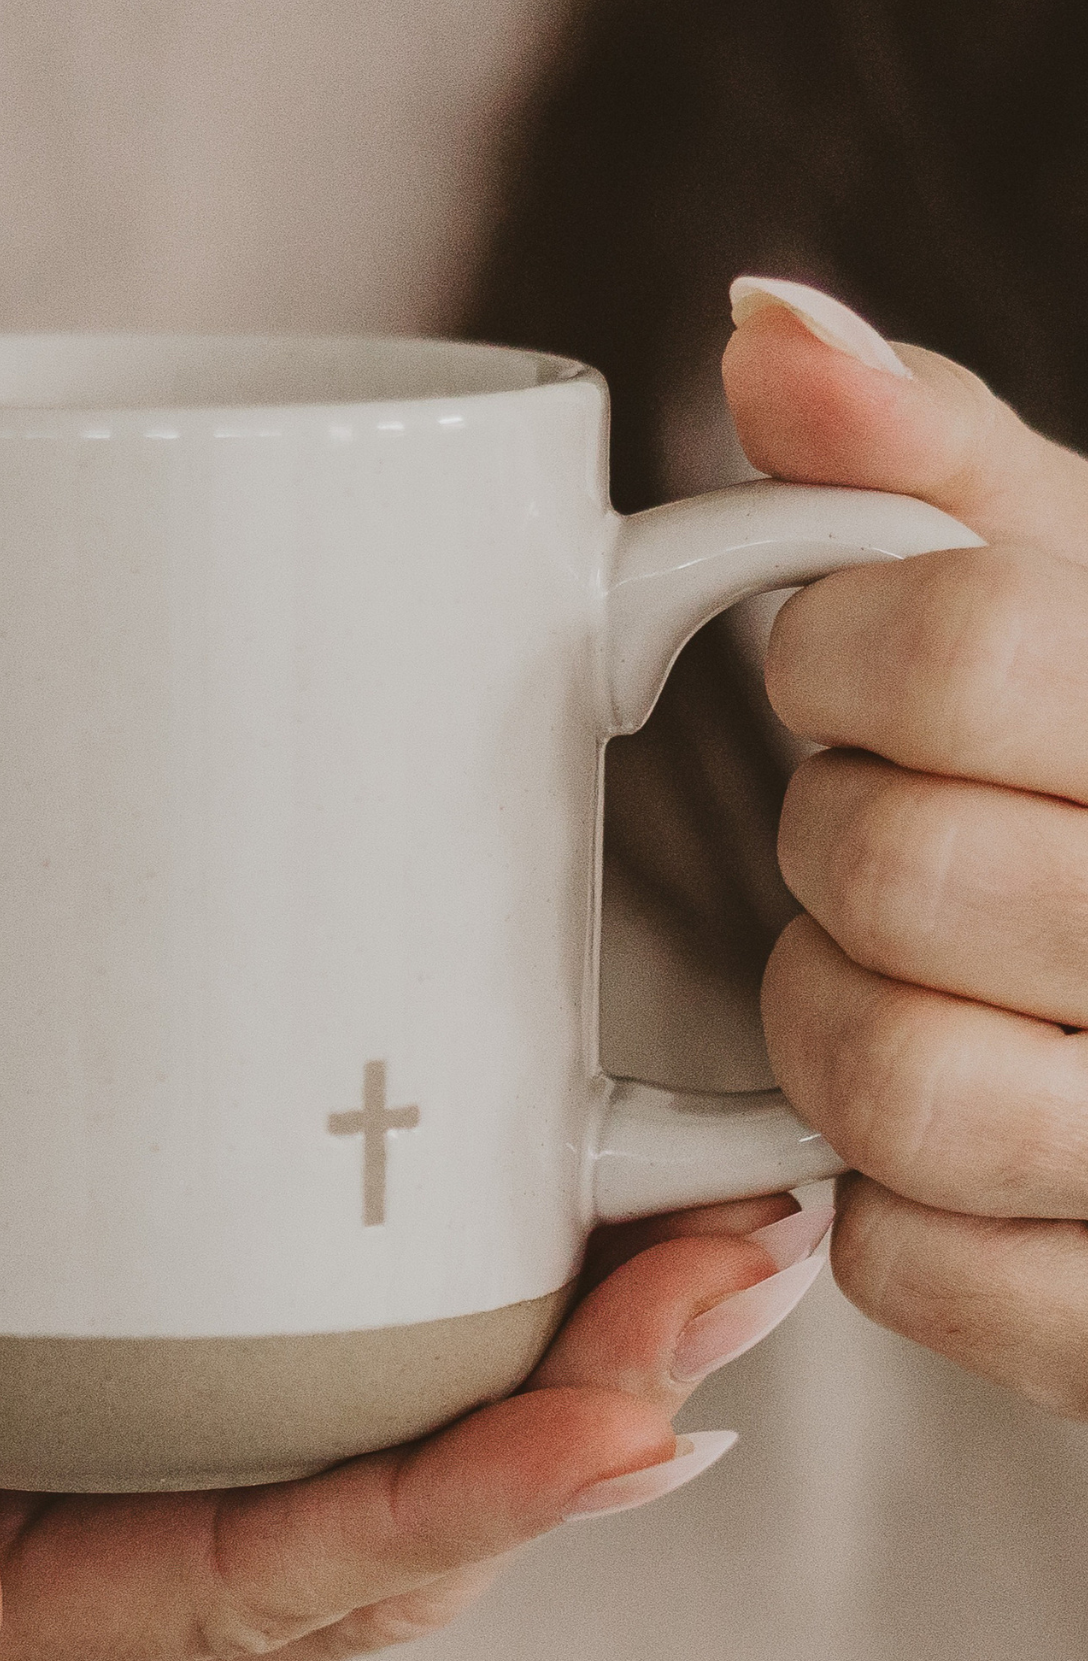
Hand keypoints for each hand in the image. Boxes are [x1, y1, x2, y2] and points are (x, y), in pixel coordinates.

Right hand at [0, 1102, 818, 1660]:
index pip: (276, 1580)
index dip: (468, 1502)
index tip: (633, 1409)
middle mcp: (98, 1582)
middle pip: (384, 1532)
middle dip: (582, 1413)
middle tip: (743, 1265)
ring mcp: (129, 1501)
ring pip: (393, 1480)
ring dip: (568, 1375)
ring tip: (717, 1251)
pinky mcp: (137, 1404)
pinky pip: (340, 1409)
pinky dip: (474, 1350)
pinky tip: (571, 1271)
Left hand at [728, 279, 1087, 1416]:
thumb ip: (937, 472)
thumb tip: (765, 321)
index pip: (937, 643)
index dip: (836, 660)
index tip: (845, 670)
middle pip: (885, 869)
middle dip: (842, 848)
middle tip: (904, 840)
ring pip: (882, 1085)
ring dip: (844, 1027)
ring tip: (922, 988)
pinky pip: (907, 1262)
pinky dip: (895, 1203)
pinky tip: (972, 1134)